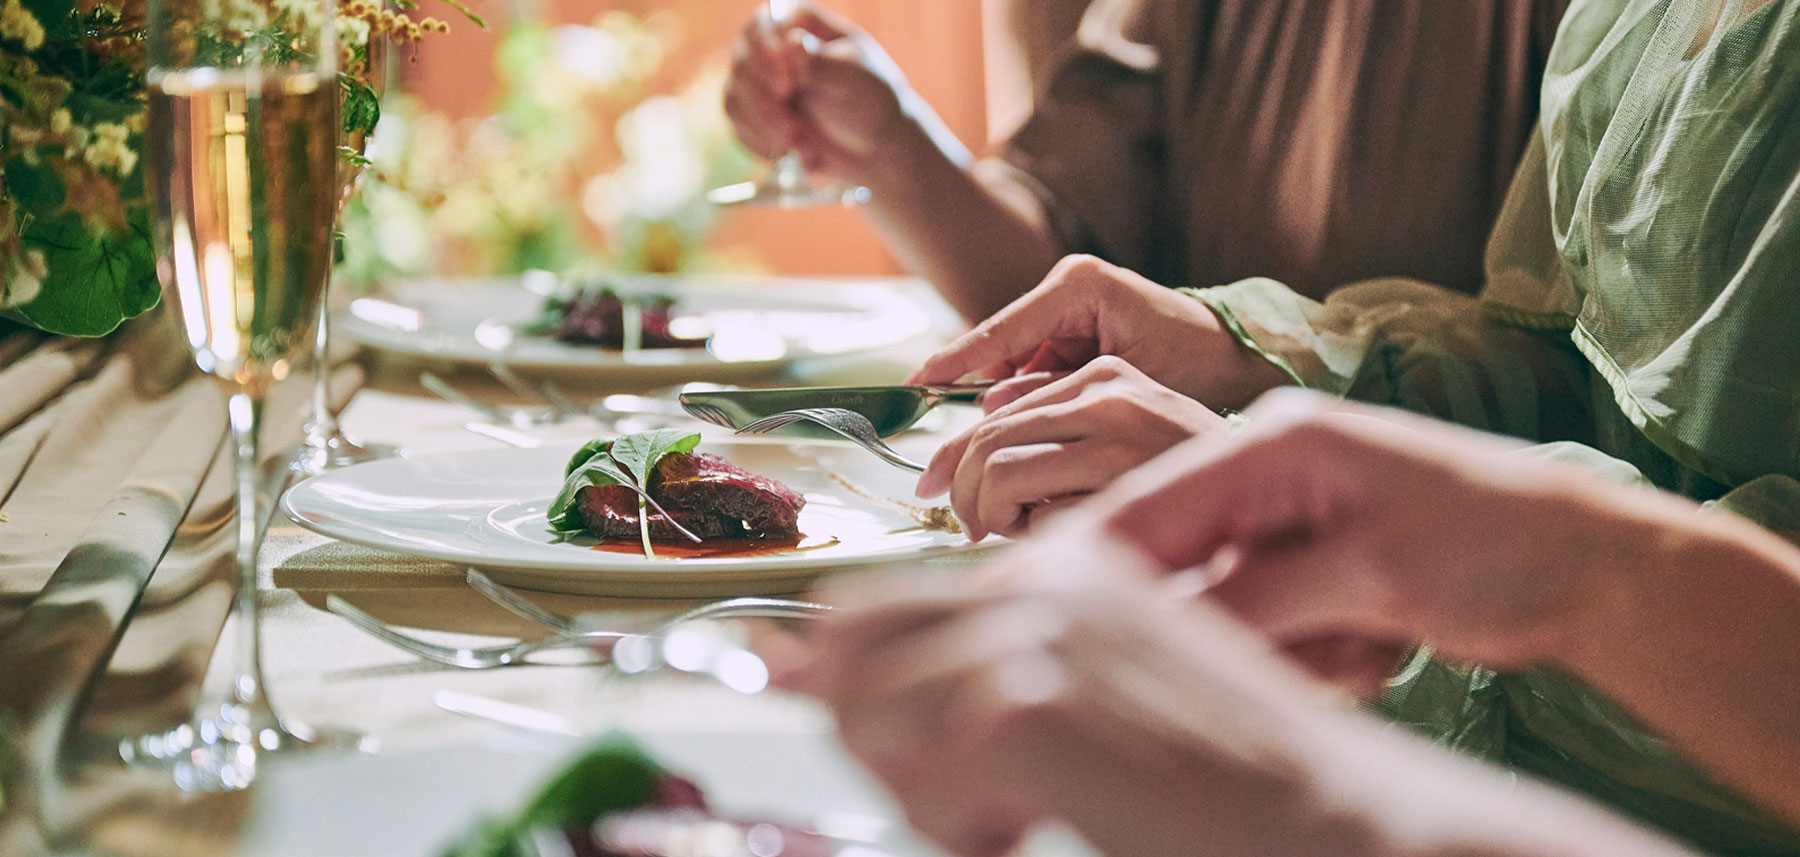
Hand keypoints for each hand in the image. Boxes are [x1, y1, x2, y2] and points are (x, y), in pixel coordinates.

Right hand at [723, 3, 917, 184]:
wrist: (872, 146)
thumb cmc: (869, 102)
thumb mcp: (853, 80)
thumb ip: (821, 64)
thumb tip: (792, 43)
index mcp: (799, 22)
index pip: (763, 25)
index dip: (765, 55)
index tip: (785, 87)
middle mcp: (771, 45)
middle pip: (741, 63)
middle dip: (763, 102)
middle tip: (791, 131)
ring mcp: (758, 79)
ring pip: (734, 96)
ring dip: (762, 126)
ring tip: (798, 145)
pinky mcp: (752, 111)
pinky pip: (737, 124)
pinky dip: (758, 141)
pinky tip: (784, 153)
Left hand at [777, 539, 1362, 856]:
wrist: (1348, 822)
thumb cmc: (1241, 779)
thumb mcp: (1111, 696)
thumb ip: (999, 671)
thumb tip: (839, 674)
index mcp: (1070, 563)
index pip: (885, 602)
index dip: (821, 659)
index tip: (773, 678)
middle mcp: (1049, 579)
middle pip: (856, 654)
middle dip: (870, 735)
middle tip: (955, 798)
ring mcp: (1039, 634)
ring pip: (878, 723)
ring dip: (930, 798)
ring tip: (1016, 821)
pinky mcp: (1033, 710)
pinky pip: (922, 781)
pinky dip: (963, 832)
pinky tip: (1026, 836)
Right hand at [908, 255, 1287, 409]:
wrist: (1235, 355)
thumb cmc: (1195, 362)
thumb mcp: (1126, 380)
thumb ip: (1059, 389)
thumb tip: (995, 407)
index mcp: (1078, 286)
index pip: (1002, 328)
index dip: (956, 359)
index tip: (917, 383)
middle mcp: (1065, 289)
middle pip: (999, 348)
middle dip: (973, 394)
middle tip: (945, 442)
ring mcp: (1066, 309)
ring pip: (1011, 364)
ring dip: (1000, 406)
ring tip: (978, 455)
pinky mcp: (1070, 331)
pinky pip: (1031, 370)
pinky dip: (1024, 401)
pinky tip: (1015, 436)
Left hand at [917, 356, 1228, 540]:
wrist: (1271, 496)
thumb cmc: (1189, 474)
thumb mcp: (1124, 428)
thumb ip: (1058, 421)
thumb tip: (974, 434)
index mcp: (1105, 375)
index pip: (996, 411)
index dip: (950, 453)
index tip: (930, 485)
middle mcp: (1110, 395)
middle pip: (987, 440)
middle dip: (962, 491)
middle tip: (971, 526)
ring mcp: (1119, 439)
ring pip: (999, 472)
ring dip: (990, 514)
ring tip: (1016, 532)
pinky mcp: (1126, 485)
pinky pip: (1039, 511)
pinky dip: (1029, 532)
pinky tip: (1054, 539)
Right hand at [1074, 389, 1657, 683]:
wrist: (1597, 569)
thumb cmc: (1497, 543)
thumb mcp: (1368, 574)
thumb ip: (1252, 600)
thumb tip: (1155, 633)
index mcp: (1276, 442)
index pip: (1148, 502)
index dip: (1094, 561)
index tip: (1051, 620)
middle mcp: (1272, 478)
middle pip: (1183, 566)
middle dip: (1230, 625)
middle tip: (1310, 647)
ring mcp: (1293, 526)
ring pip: (1229, 611)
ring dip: (1289, 647)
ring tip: (1369, 644)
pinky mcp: (1316, 571)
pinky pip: (1271, 629)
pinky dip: (1316, 656)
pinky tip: (1380, 648)